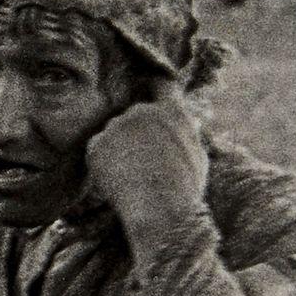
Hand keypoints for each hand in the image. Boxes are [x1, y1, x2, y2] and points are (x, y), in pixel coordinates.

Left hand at [85, 98, 209, 250]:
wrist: (161, 211)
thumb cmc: (186, 190)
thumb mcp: (198, 158)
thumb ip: (188, 135)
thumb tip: (190, 123)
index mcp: (172, 113)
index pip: (164, 86)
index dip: (156, 86)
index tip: (149, 84)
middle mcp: (143, 112)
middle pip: (134, 117)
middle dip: (136, 135)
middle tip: (142, 166)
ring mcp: (117, 126)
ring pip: (114, 136)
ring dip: (119, 152)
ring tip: (133, 180)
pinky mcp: (96, 144)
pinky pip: (98, 153)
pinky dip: (104, 167)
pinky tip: (118, 184)